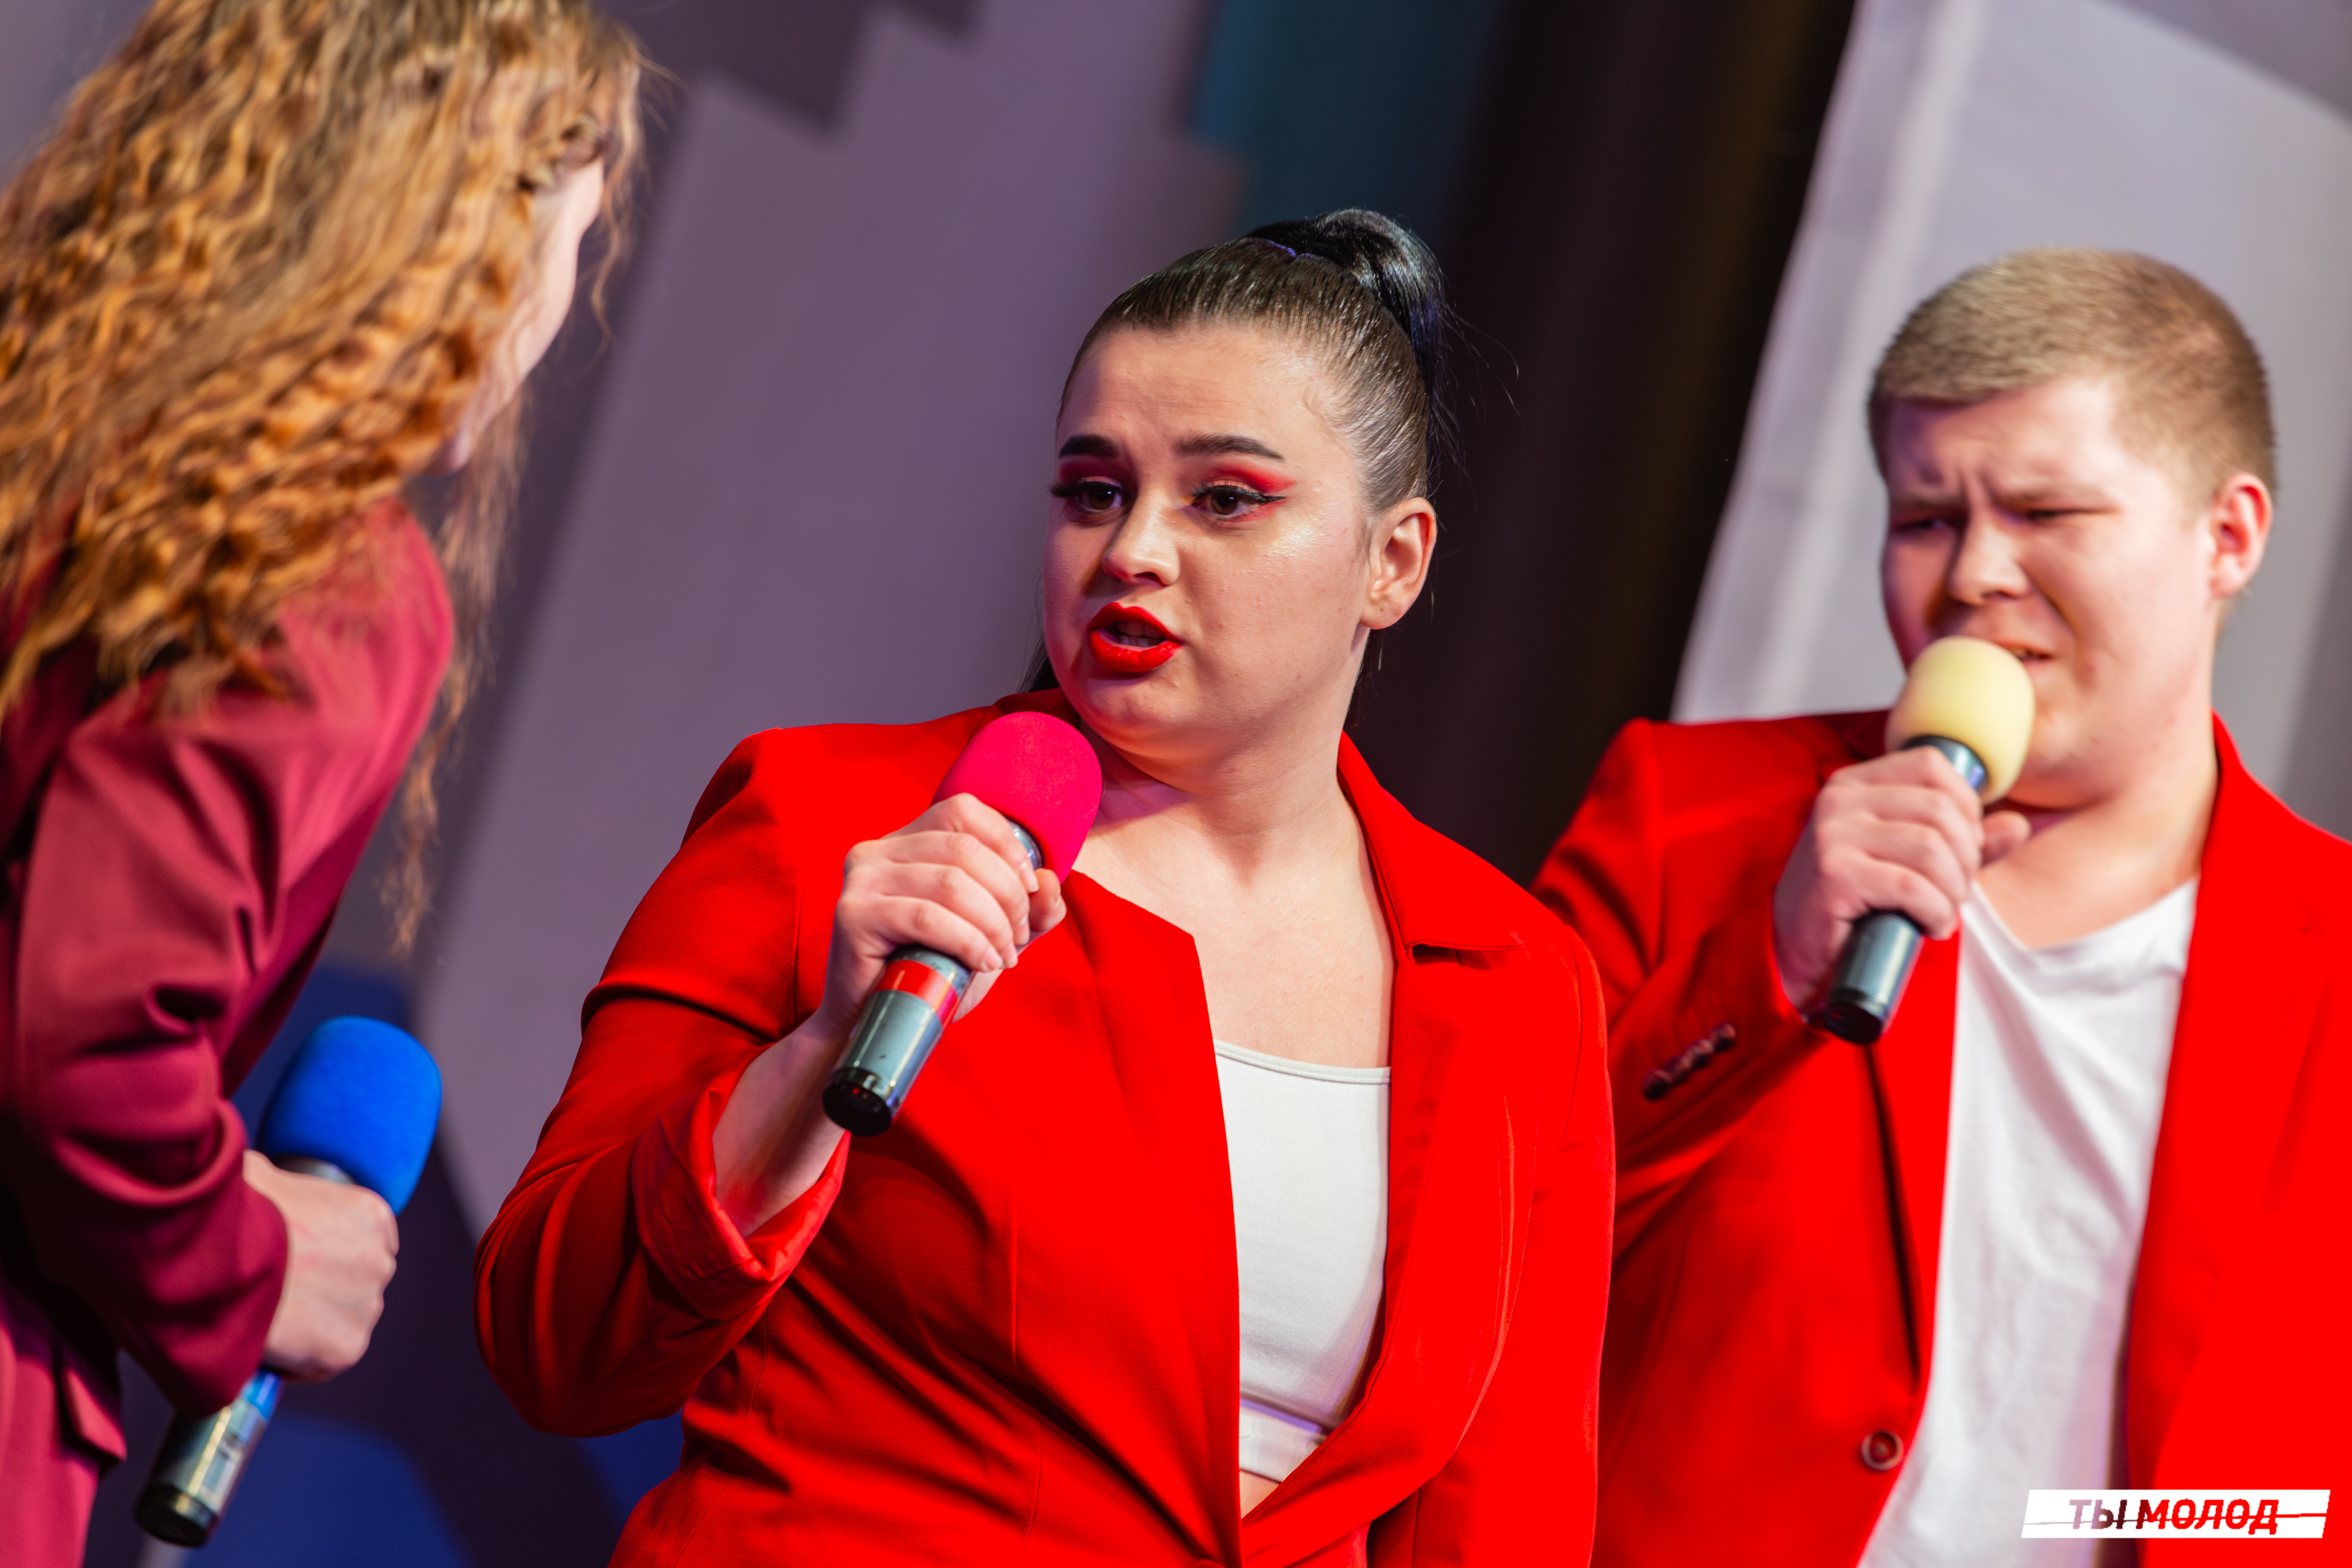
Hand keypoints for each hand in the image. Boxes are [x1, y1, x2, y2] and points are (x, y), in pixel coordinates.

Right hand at [244, 1150, 397, 1380]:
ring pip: (345, 1322)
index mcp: (370, 1214)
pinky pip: (327, 1361)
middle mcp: (379, 1258)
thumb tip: (264, 1183)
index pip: (364, 1243)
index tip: (299, 1267)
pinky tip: (269, 1345)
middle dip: (325, 1291)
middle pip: (358, 1283)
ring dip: (314, 1326)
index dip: (330, 1258)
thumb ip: (278, 1182)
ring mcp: (367, 1304)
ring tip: (268, 1319)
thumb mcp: (260, 1174)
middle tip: (277, 1295)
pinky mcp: (348, 1345)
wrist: (216, 1258)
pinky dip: (300, 1361)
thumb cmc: (233, 1211)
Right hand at [802, 792, 1066, 1043]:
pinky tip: (981, 962)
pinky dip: (968, 941)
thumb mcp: (992, 935)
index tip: (1030, 890)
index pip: (964, 810)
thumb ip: (1029, 909)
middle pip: (964, 849)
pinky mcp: (854, 915)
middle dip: (1008, 895)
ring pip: (950, 883)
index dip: (1008, 846)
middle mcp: (878, 850)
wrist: (878, 1023)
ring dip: (993, 923)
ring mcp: (862, 879)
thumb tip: (1052, 880)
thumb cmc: (931, 974)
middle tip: (1017, 937)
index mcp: (907, 841)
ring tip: (1002, 955)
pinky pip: (927, 917)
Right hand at [1772, 747, 2029, 1008]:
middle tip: (1954, 890)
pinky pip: (1913, 887)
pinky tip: (1929, 927)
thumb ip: (1961, 841)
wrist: (1798, 951)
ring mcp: (1833, 835)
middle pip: (1941, 810)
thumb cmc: (1853, 903)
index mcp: (1855, 784)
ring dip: (1953, 891)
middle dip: (1966, 858)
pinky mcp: (1834, 875)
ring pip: (1932, 849)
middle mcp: (1839, 800)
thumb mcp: (1909, 861)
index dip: (1965, 805)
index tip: (1962, 846)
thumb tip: (2018, 825)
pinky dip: (1936, 913)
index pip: (1931, 764)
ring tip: (1942, 911)